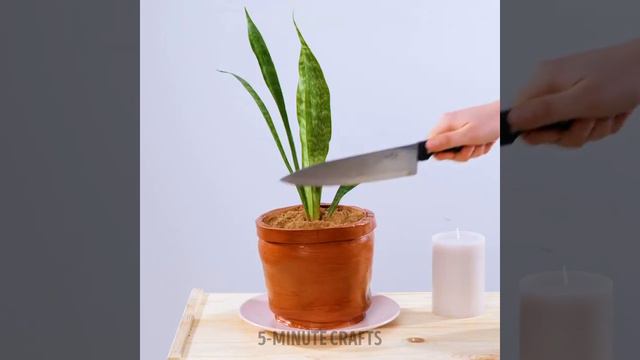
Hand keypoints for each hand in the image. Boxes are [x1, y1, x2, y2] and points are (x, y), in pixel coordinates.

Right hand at [427, 100, 499, 160]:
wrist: (507, 116)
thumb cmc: (490, 122)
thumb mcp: (467, 135)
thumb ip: (446, 142)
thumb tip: (428, 146)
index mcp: (446, 123)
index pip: (431, 143)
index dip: (441, 152)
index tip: (454, 152)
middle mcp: (450, 125)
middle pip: (445, 149)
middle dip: (460, 153)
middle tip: (470, 147)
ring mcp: (459, 129)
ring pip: (458, 150)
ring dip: (471, 151)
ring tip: (480, 142)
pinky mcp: (468, 132)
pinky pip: (467, 147)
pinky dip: (477, 148)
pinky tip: (483, 141)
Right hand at [510, 38, 639, 146]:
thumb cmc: (622, 78)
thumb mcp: (582, 100)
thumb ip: (544, 112)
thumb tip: (510, 121)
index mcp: (544, 81)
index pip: (519, 116)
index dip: (537, 132)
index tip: (559, 131)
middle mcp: (551, 84)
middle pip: (543, 127)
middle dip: (571, 132)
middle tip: (590, 120)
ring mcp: (567, 91)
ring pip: (565, 128)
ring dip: (589, 129)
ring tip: (605, 113)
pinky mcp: (582, 97)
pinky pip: (581, 123)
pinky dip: (598, 123)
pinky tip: (610, 111)